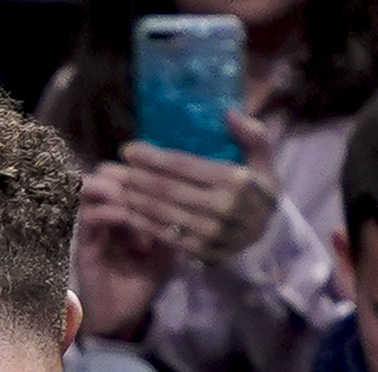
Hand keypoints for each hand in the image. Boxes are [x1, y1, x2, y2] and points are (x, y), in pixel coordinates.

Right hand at [72, 169, 178, 338]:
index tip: (163, 165)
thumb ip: (171, 219)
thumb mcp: (166, 244)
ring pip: (90, 189)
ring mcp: (92, 227)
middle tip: (144, 175)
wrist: (124, 314)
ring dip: (112, 187)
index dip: (140, 165)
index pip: (126, 173)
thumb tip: (187, 192)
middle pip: (105, 173)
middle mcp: (105, 212)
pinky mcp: (84, 245)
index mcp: (124, 208)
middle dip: (124, 171)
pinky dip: (108, 212)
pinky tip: (125, 215)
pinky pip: (90, 219)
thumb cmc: (144, 278)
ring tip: (130, 192)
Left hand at [111, 112, 281, 266]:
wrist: (269, 234)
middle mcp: (221, 207)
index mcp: (235, 180)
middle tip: (108, 169)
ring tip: (111, 187)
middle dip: (133, 178)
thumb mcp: (264, 159)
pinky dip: (141, 222)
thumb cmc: (258, 190)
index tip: (128, 150)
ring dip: (131, 199)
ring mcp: (210, 232)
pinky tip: (124, 210)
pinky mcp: (200, 251)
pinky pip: (164, 234)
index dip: (153, 158)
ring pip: (161, 213)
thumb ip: (252, 135)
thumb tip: (229, 113)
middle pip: (166, 189)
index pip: (184, 166)